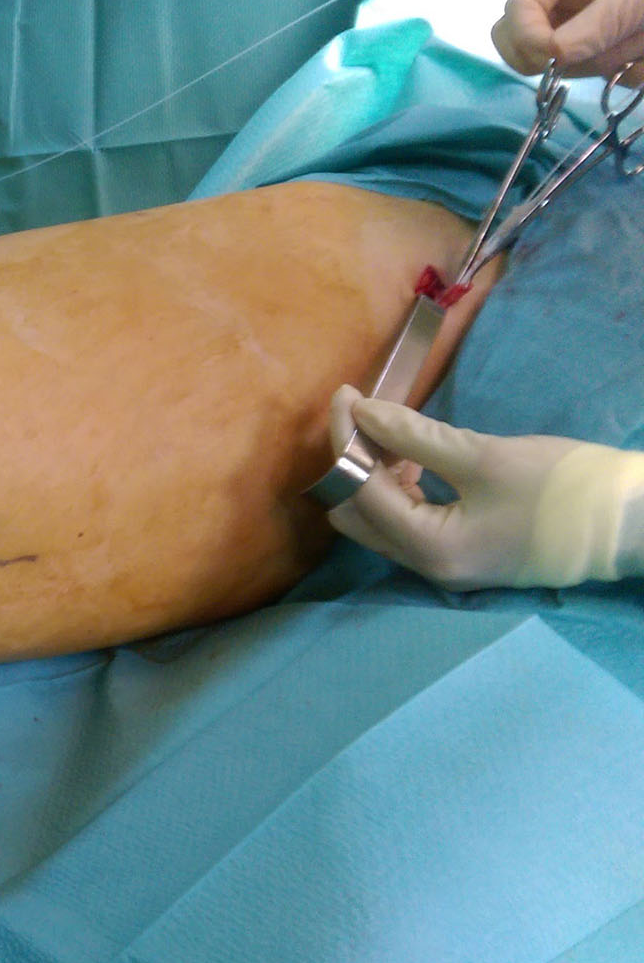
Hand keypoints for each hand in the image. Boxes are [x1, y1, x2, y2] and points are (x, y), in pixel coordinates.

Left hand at [323, 386, 643, 589]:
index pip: (361, 490)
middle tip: (364, 415)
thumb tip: (363, 413)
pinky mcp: (462, 553)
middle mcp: (427, 567)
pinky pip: (410, 521)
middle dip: (352, 463)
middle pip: (358, 515)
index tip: (347, 395)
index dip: (348, 439)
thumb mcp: (484, 456)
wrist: (631, 523)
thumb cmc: (563, 489)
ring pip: (382, 519)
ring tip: (388, 429)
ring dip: (374, 474)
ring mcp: (445, 564)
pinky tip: (410, 455)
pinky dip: (400, 487)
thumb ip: (415, 436)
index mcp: (430, 549)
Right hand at [492, 0, 643, 81]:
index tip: (547, 57)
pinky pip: (603, 75)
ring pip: (564, 63)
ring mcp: (594, 25)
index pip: (521, 4)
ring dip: (602, 62)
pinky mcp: (617, 51)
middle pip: (524, 37)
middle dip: (546, 55)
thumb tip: (550, 59)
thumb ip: (594, 25)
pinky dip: (627, 73)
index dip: (524, 34)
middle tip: (573, 63)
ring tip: (641, 45)